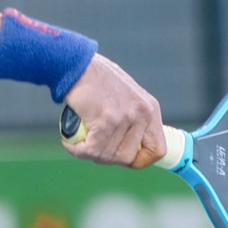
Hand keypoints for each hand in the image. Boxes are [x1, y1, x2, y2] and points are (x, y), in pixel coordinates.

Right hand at [60, 53, 165, 167]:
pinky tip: (70, 142)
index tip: (121, 158)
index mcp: (150, 109)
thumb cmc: (96, 82)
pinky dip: (76, 150)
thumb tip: (131, 151)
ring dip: (88, 153)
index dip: (140, 161)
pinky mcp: (106, 120)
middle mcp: (142, 113)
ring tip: (78, 142)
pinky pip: (91, 150)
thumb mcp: (126, 98)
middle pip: (127, 158)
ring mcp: (125, 117)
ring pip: (107, 156)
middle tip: (92, 147)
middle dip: (106, 158)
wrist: (77, 65)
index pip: (157, 150)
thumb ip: (132, 121)